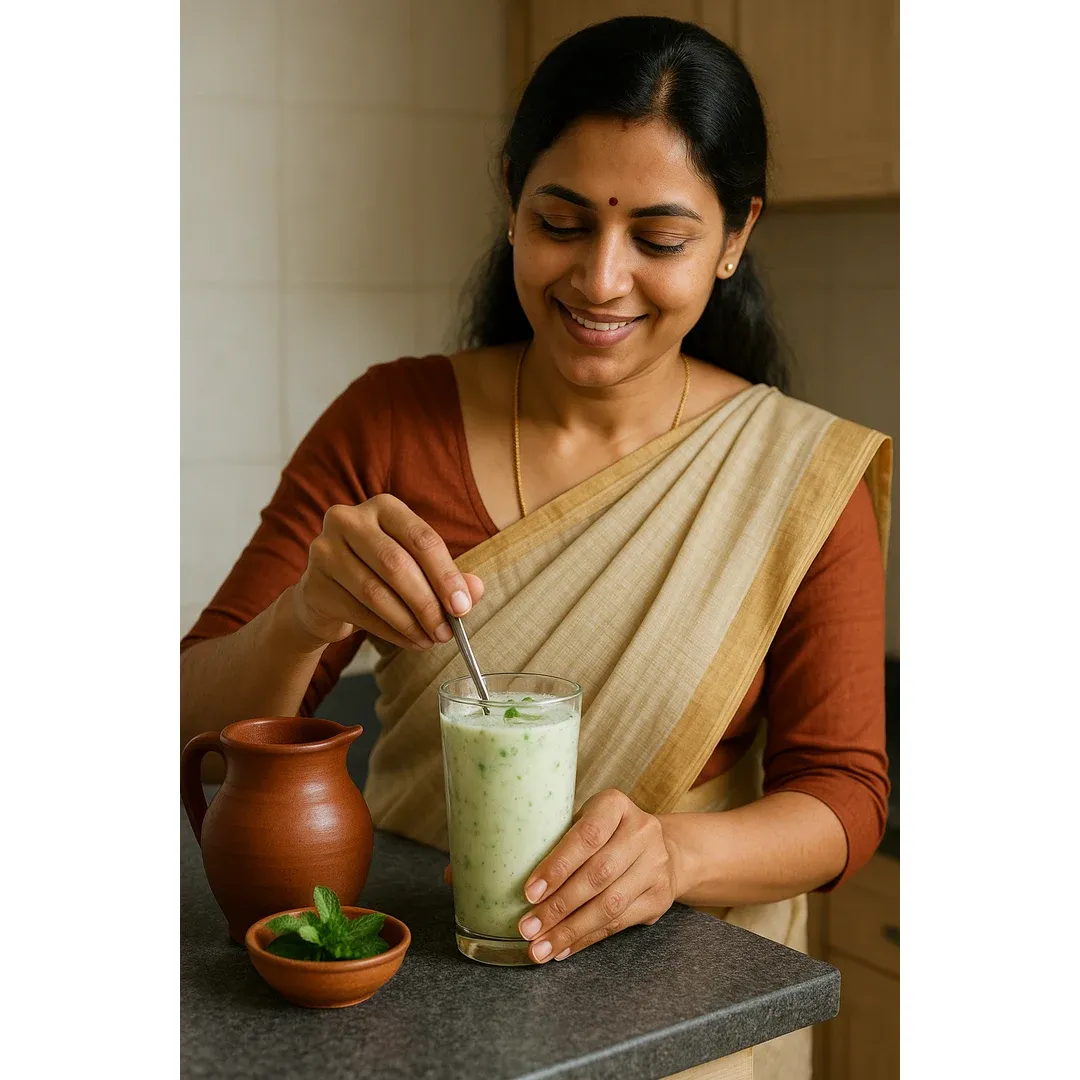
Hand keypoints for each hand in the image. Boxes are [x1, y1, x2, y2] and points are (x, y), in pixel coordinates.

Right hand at [288, 494, 483, 650]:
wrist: (326, 595)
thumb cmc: (380, 575)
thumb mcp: (418, 569)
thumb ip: (449, 576)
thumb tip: (475, 590)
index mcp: (383, 507)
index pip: (421, 538)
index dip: (445, 575)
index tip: (462, 606)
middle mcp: (348, 520)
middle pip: (396, 564)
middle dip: (427, 603)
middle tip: (447, 631)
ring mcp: (325, 550)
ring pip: (376, 592)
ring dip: (409, 622)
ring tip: (430, 639)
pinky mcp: (314, 584)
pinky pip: (359, 613)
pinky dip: (391, 632)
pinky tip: (409, 641)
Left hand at [516, 789, 679, 962]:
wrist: (663, 847)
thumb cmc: (605, 833)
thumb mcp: (584, 821)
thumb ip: (558, 839)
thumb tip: (511, 875)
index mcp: (616, 805)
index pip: (587, 836)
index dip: (557, 866)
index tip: (529, 893)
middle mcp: (642, 832)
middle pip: (598, 875)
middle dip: (558, 906)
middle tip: (528, 928)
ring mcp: (655, 865)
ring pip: (609, 905)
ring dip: (570, 930)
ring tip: (540, 948)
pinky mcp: (659, 897)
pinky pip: (619, 924)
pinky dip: (586, 939)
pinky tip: (563, 948)